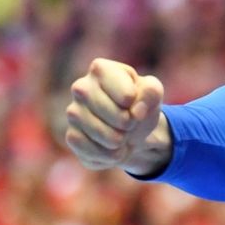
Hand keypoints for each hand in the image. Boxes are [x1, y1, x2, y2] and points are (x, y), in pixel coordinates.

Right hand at [64, 58, 172, 176]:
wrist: (131, 128)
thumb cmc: (140, 103)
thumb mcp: (153, 92)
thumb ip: (152, 92)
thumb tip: (136, 111)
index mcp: (101, 69)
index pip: (127, 96)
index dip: (138, 104)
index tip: (134, 101)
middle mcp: (81, 87)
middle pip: (117, 117)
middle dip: (131, 124)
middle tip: (129, 120)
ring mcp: (73, 113)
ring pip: (106, 136)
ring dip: (122, 140)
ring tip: (121, 132)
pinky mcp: (71, 136)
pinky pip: (95, 152)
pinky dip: (111, 154)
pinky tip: (111, 145)